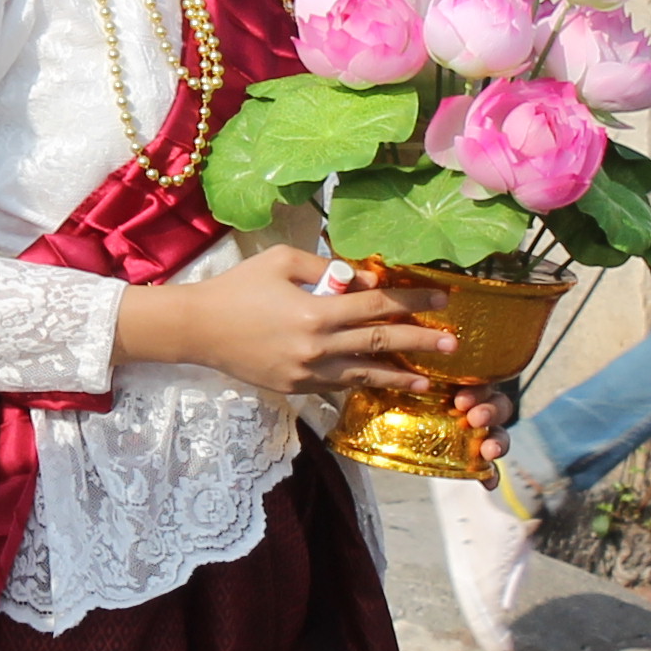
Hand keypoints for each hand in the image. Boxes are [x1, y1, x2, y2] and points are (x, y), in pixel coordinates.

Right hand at [115, 245, 460, 403]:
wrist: (198, 329)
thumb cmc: (238, 287)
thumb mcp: (282, 262)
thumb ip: (327, 269)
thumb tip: (366, 279)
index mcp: (316, 311)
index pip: (377, 304)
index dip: (412, 300)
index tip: (443, 299)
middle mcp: (318, 347)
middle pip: (381, 342)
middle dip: (419, 341)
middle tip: (452, 343)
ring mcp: (308, 372)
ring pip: (365, 374)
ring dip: (399, 375)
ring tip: (427, 379)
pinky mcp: (297, 388)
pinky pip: (339, 385)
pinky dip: (364, 382)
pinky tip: (382, 381)